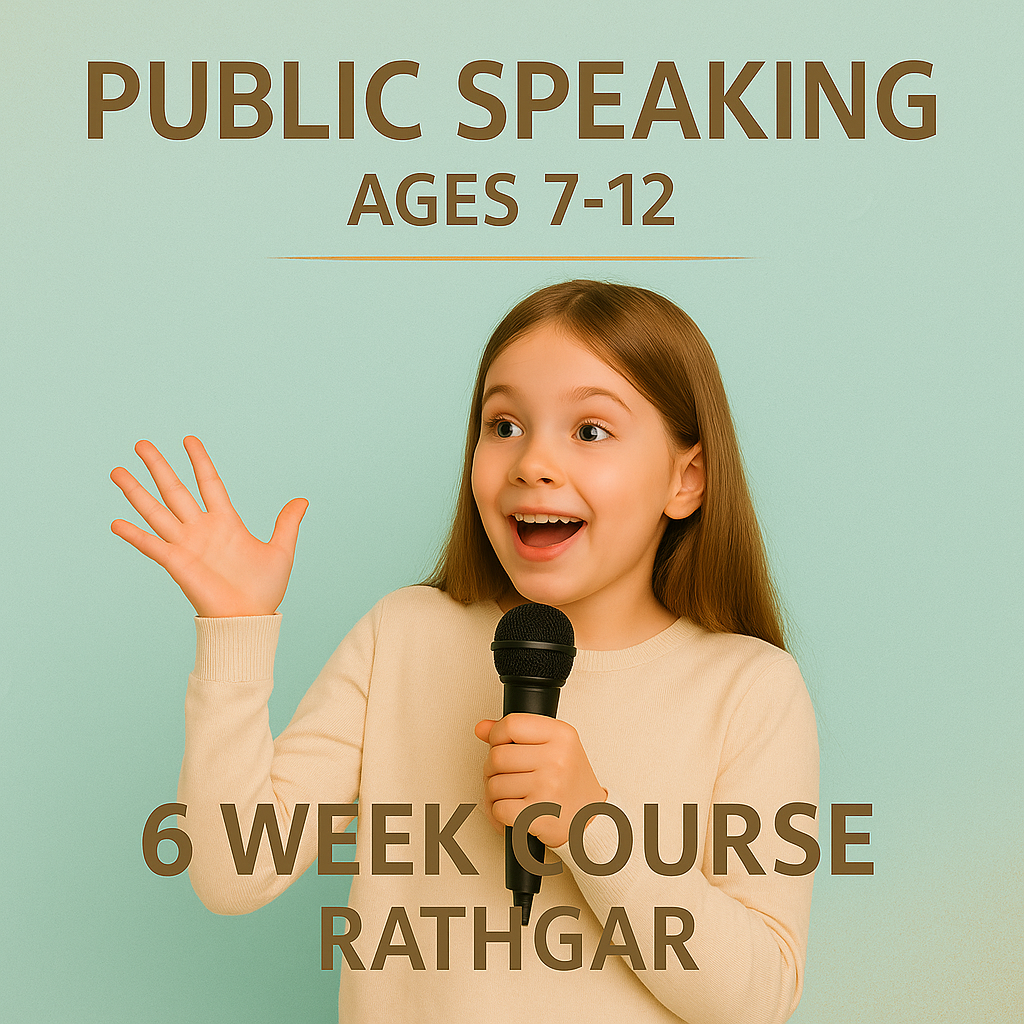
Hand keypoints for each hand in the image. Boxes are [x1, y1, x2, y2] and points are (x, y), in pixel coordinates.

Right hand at [110, 436, 307, 617]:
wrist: (250, 619)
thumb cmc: (264, 589)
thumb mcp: (281, 550)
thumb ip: (287, 523)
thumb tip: (302, 500)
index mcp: (226, 522)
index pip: (209, 483)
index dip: (199, 461)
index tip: (189, 439)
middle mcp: (202, 529)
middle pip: (175, 490)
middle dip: (158, 467)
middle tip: (141, 444)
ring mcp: (187, 545)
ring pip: (157, 512)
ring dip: (136, 492)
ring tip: (117, 471)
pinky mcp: (177, 564)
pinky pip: (152, 546)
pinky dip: (134, 535)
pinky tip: (116, 522)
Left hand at [474, 714, 607, 847]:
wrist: (592, 818)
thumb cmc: (571, 781)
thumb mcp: (552, 746)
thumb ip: (516, 733)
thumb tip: (481, 728)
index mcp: (561, 735)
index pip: (511, 724)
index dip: (497, 736)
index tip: (500, 745)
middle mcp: (557, 759)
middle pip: (497, 756)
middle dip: (493, 769)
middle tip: (505, 775)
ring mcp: (548, 787)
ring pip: (494, 785)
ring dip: (495, 794)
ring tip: (512, 795)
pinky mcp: (538, 814)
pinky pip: (499, 809)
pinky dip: (499, 813)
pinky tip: (513, 810)